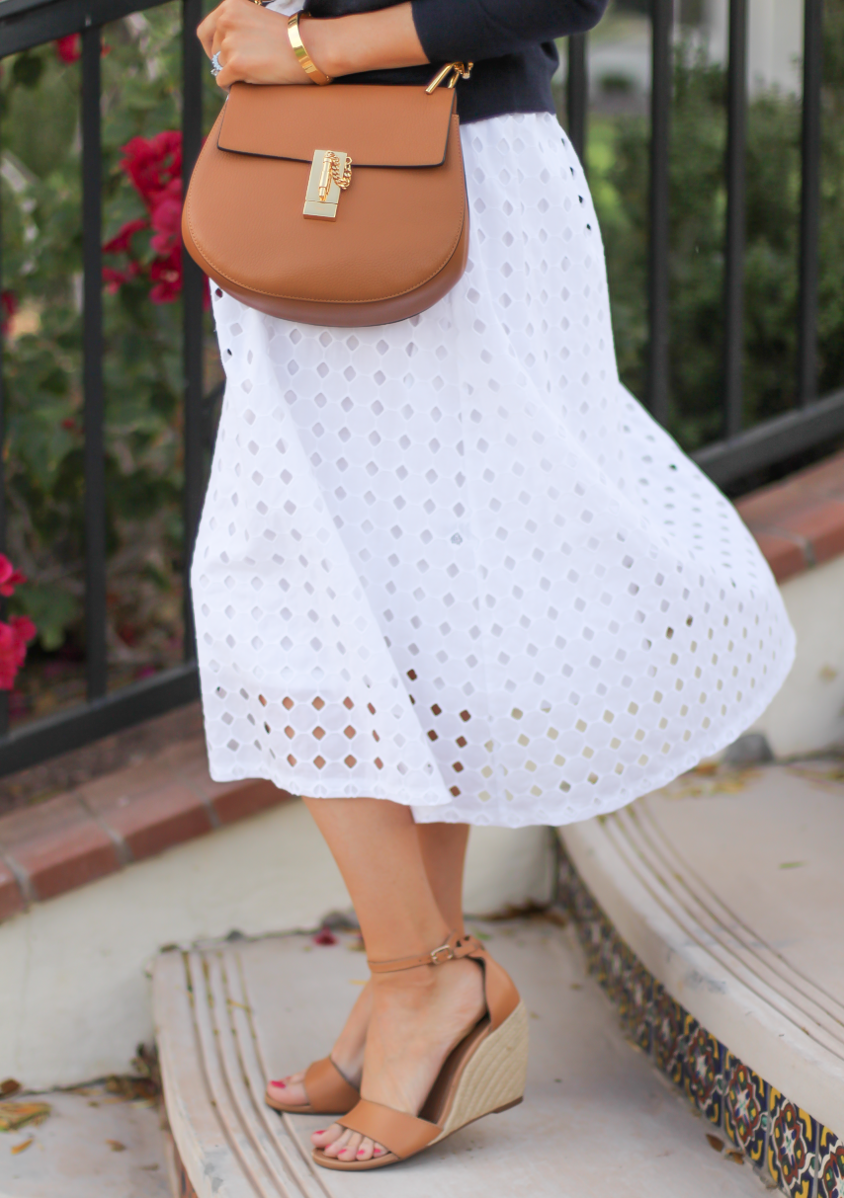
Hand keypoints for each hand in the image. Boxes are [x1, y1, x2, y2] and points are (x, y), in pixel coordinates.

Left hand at [198, 0, 314, 88]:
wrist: (309, 47)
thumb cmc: (290, 37)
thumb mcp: (256, 18)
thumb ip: (237, 26)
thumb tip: (221, 47)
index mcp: (230, 6)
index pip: (205, 31)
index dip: (210, 47)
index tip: (219, 56)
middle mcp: (226, 21)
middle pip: (214, 51)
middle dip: (227, 61)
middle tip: (247, 66)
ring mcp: (230, 43)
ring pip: (220, 67)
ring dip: (235, 72)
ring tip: (257, 70)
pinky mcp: (236, 64)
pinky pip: (223, 81)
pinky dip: (233, 85)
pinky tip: (249, 81)